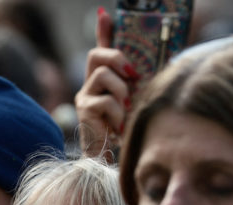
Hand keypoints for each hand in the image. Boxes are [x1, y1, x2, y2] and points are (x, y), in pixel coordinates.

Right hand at [74, 9, 135, 160]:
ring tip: (125, 110)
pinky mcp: (84, 111)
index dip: (103, 30)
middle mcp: (89, 84)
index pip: (101, 48)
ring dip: (122, 91)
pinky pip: (106, 101)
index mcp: (103, 80)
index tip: (105, 13)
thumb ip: (138, 86)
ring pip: (104, 76)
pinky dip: (117, 113)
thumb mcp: (135, 102)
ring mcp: (84, 96)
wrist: (109, 160)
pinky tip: (118, 125)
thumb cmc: (126, 132)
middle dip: (118, 58)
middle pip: (97, 54)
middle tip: (133, 75)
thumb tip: (148, 71)